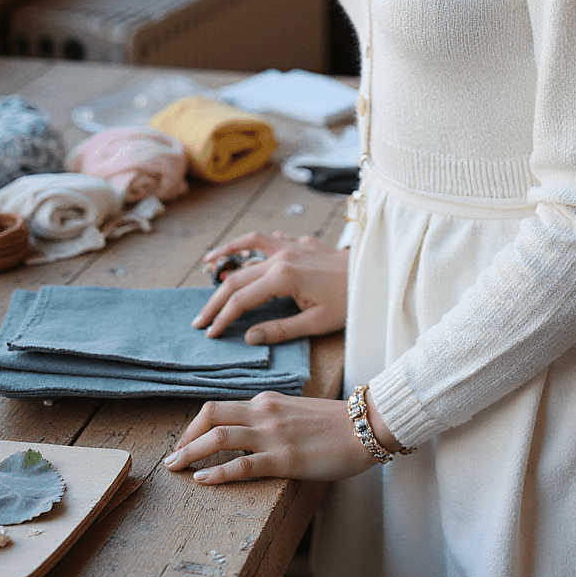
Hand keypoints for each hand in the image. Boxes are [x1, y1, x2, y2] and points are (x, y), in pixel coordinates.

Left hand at [164, 393, 371, 483]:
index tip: (186, 443)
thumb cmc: (336, 424)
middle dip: (185, 437)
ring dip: (190, 453)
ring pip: (219, 437)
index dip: (196, 427)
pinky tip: (202, 480)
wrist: (366, 427)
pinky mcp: (284, 458)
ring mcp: (273, 435)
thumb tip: (252, 436)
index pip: (220, 408)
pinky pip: (242, 465)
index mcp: (266, 401)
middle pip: (210, 415)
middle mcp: (264, 413)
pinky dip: (217, 472)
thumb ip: (272, 419)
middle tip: (172, 458)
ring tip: (175, 469)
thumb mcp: (296, 412)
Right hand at [194, 231, 347, 342]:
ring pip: (250, 245)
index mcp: (283, 277)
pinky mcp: (303, 243)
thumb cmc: (350, 303)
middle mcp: (282, 256)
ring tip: (208, 262)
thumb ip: (280, 330)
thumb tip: (248, 337)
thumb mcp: (316, 323)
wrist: (375, 276)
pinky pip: (272, 239)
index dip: (223, 317)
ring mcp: (292, 246)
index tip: (209, 333)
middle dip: (216, 299)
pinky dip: (256, 243)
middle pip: (238, 276)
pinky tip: (249, 250)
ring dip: (227, 253)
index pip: (241, 299)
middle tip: (200, 319)